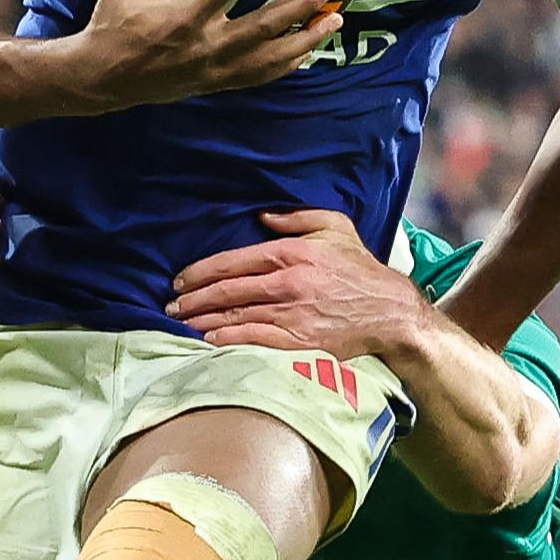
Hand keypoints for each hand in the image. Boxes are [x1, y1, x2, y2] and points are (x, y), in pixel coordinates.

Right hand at [74, 0, 343, 109]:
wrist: (104, 78)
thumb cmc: (113, 24)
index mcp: (185, 18)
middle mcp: (208, 46)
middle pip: (266, 25)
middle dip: (303, 4)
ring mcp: (216, 69)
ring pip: (272, 57)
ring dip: (307, 37)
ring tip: (335, 17)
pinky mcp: (218, 83)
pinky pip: (261, 75)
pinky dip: (288, 63)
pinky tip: (310, 49)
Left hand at [167, 210, 426, 356]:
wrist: (388, 312)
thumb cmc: (359, 269)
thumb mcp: (334, 228)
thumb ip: (296, 218)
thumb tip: (262, 217)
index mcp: (291, 254)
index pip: (233, 262)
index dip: (201, 272)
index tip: (180, 280)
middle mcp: (287, 284)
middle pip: (227, 292)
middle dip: (193, 299)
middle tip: (171, 305)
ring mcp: (292, 314)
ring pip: (235, 316)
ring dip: (202, 320)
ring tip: (180, 323)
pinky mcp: (299, 341)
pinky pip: (253, 339)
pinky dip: (227, 339)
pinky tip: (209, 340)